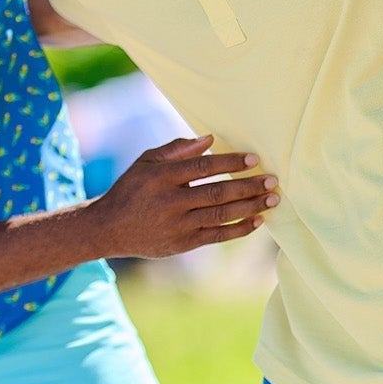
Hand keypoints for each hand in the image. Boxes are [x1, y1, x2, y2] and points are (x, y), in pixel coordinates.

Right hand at [94, 135, 277, 258]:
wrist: (109, 228)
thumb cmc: (131, 188)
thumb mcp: (146, 161)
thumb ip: (176, 149)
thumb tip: (209, 139)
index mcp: (162, 176)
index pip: (203, 167)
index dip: (230, 162)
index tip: (254, 159)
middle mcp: (170, 201)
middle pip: (217, 193)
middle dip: (248, 186)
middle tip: (273, 180)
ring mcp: (177, 225)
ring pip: (221, 215)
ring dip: (250, 207)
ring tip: (272, 199)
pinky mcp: (182, 243)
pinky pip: (217, 236)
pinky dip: (239, 229)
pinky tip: (257, 220)